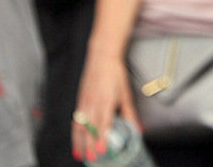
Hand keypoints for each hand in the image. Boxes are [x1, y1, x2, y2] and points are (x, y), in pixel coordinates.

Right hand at [71, 49, 139, 163]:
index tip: (101, 150)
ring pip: (80, 126)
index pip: (103, 123)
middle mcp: (93, 102)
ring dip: (79, 142)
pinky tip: (76, 142)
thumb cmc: (115, 74)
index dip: (101, 138)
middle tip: (92, 159)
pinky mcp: (80, 101)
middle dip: (89, 145)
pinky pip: (76, 120)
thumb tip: (138, 129)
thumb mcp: (126, 93)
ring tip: (81, 155)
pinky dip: (75, 133)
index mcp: (106, 100)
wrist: (102, 57)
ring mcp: (84, 102)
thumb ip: (130, 114)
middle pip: (89, 128)